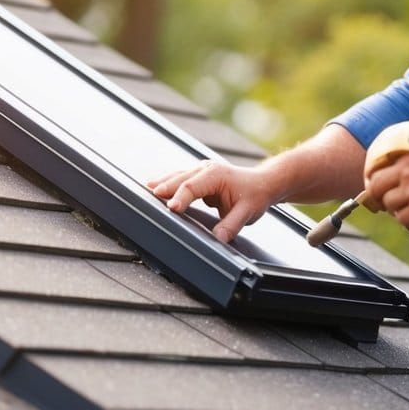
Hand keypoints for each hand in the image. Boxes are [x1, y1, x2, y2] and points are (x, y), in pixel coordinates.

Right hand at [147, 160, 276, 243]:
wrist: (262, 183)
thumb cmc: (254, 195)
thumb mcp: (246, 213)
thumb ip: (230, 226)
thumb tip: (216, 240)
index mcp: (217, 175)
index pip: (193, 186)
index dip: (181, 198)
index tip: (171, 208)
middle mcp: (206, 169)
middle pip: (181, 179)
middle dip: (166, 187)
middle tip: (150, 196)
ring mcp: (201, 171)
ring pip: (178, 176)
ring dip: (163, 183)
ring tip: (145, 189)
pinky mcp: (198, 177)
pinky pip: (180, 180)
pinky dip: (168, 184)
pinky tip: (154, 188)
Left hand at [364, 134, 408, 227]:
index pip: (377, 166)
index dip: (374, 177)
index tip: (378, 183)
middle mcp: (408, 172)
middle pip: (376, 187)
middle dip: (378, 194)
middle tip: (386, 199)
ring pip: (389, 204)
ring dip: (395, 207)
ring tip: (405, 206)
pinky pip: (403, 218)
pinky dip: (407, 219)